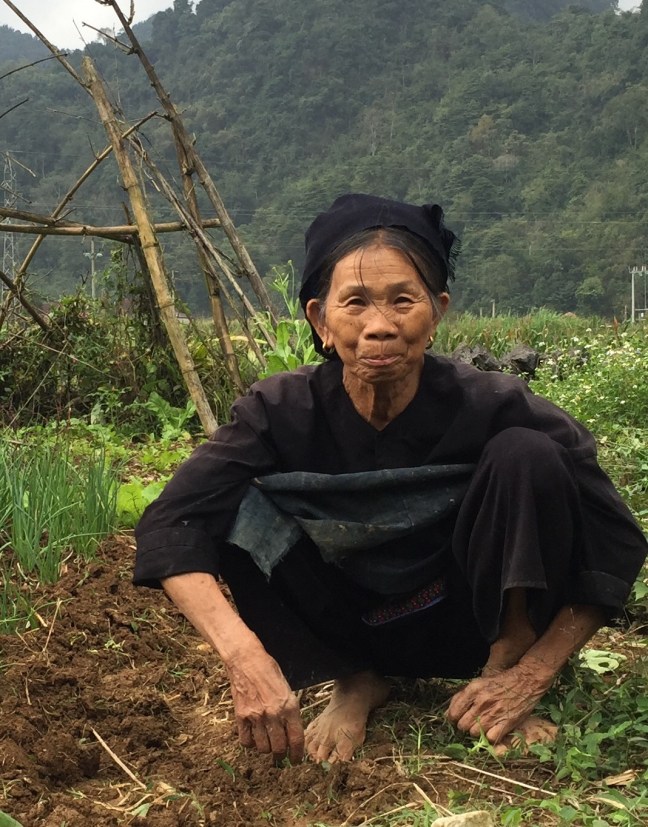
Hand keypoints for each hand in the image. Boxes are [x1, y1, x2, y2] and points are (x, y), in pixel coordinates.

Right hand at [227, 649, 303, 763]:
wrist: (247, 661)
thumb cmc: (269, 671)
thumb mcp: (287, 689)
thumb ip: (289, 711)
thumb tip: (291, 733)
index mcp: (289, 706)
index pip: (296, 739)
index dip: (296, 754)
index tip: (295, 759)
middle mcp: (274, 714)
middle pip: (279, 748)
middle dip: (281, 754)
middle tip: (280, 754)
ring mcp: (256, 716)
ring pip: (263, 748)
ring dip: (266, 749)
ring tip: (266, 743)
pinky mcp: (241, 716)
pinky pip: (246, 741)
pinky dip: (250, 743)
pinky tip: (253, 737)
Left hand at [447, 660, 552, 743]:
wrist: (525, 681)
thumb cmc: (500, 683)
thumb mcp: (478, 684)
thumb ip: (461, 697)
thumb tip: (447, 715)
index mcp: (473, 690)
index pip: (453, 713)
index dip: (453, 719)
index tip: (457, 719)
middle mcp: (482, 701)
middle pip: (463, 725)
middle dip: (464, 726)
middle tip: (471, 723)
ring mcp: (494, 713)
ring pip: (474, 733)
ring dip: (476, 732)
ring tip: (482, 726)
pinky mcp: (506, 723)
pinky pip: (490, 739)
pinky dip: (489, 737)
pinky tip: (492, 730)